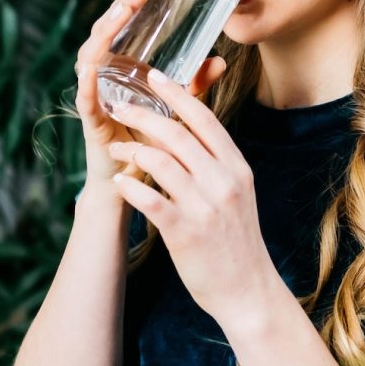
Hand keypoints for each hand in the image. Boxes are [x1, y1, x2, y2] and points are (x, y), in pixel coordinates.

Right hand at [75, 0, 226, 203]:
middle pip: (106, 30)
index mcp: (121, 68)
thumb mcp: (177, 109)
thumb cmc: (150, 146)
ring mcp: (93, 94)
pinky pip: (84, 93)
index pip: (123, 24)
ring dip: (107, 29)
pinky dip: (87, 77)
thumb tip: (221, 60)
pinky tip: (94, 62)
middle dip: (121, 4)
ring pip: (91, 53)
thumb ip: (194, 86)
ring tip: (125, 9)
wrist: (130, 186)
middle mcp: (103, 75)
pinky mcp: (89, 118)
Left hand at [106, 68, 280, 328]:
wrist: (248, 289)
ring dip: (131, 150)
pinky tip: (118, 182)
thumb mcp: (238, 192)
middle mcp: (223, 181)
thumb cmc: (238, 239)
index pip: (205, 119)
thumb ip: (218, 163)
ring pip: (160, 162)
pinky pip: (150, 200)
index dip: (178, 94)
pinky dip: (130, 187)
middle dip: (143, 115)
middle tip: (121, 107)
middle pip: (177, 134)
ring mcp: (205, 207)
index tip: (154, 76)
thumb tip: (190, 133)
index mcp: (236, 167)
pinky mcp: (185, 233)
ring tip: (116, 147)